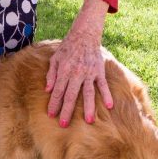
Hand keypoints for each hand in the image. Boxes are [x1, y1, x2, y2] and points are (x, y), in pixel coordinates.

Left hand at [46, 0, 112, 126]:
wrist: (84, 34)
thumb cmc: (67, 47)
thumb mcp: (55, 58)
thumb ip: (51, 74)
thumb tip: (48, 89)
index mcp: (64, 71)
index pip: (57, 91)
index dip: (53, 104)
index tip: (51, 115)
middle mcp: (76, 73)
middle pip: (71, 96)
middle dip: (67, 111)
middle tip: (64, 124)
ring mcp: (89, 73)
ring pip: (88, 93)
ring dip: (89, 107)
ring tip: (89, 121)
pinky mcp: (99, 71)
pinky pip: (103, 84)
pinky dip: (107, 94)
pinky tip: (109, 106)